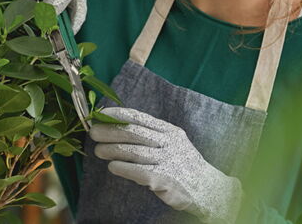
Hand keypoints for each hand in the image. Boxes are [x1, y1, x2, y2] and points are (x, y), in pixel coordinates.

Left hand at [89, 107, 242, 223]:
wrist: (208, 188)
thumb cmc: (184, 165)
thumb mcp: (173, 144)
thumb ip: (152, 136)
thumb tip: (120, 129)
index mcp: (170, 131)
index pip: (140, 118)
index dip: (119, 115)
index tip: (101, 114)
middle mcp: (169, 143)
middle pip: (135, 133)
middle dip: (111, 131)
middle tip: (93, 132)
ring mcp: (168, 161)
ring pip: (135, 152)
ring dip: (113, 150)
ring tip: (98, 151)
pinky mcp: (165, 179)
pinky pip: (140, 172)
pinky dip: (124, 168)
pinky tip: (113, 167)